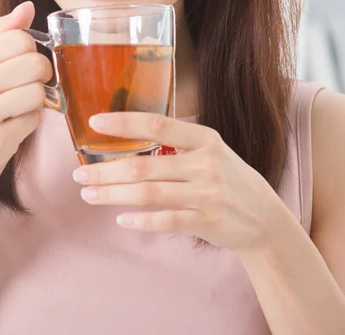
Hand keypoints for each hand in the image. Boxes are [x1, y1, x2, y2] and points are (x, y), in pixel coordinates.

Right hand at [0, 1, 52, 176]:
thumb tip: (28, 6)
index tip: (22, 64)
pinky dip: (31, 121)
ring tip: (18, 106)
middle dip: (40, 74)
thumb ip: (2, 34)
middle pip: (35, 63)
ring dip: (36, 101)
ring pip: (38, 91)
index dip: (30, 51)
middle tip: (28, 85)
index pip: (21, 39)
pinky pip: (35, 119)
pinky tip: (14, 124)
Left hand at [72, 112, 286, 253]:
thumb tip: (125, 135)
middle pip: (144, 165)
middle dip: (105, 169)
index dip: (124, 123)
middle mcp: (205, 163)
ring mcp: (207, 194)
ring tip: (88, 194)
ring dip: (113, 194)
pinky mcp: (208, 222)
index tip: (94, 122)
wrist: (266, 218)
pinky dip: (141, 221)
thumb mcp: (209, 150)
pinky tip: (120, 219)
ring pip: (149, 193)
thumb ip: (176, 142)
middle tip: (78, 173)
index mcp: (204, 138)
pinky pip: (167, 221)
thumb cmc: (227, 177)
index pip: (158, 125)